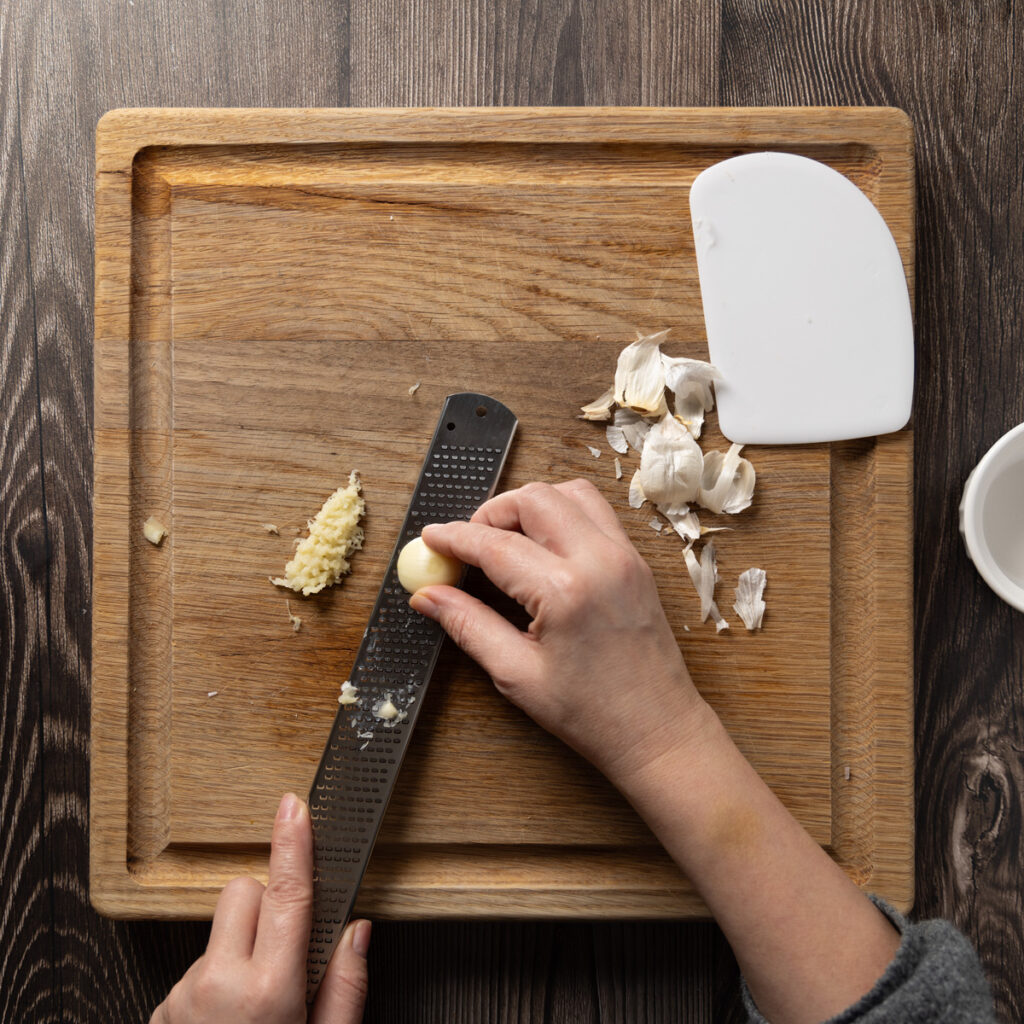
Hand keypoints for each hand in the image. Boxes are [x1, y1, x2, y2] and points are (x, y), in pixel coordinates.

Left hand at [152, 793, 369, 1023]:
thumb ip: (345, 991)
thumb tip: (356, 933)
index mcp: (268, 994)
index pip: (286, 894)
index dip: (294, 842)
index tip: (295, 805)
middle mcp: (216, 988)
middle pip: (243, 894)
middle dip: (269, 903)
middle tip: (289, 948)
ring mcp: (181, 1001)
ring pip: (219, 934)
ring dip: (242, 947)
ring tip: (257, 1009)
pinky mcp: (160, 1014)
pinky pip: (196, 968)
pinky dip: (217, 980)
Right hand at [411, 479, 711, 782]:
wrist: (658, 731)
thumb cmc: (593, 714)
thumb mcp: (517, 675)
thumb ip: (468, 625)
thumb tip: (428, 596)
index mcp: (566, 592)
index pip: (495, 544)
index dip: (454, 537)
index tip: (430, 538)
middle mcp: (600, 561)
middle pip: (534, 498)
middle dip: (491, 512)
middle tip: (467, 543)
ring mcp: (624, 556)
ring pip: (569, 492)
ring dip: (530, 505)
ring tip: (505, 539)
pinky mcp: (636, 561)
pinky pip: (596, 512)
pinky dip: (562, 513)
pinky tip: (543, 546)